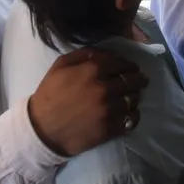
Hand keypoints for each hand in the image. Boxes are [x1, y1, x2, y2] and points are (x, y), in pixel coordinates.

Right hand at [27, 48, 148, 157]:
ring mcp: (109, 109)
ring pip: (133, 99)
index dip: (129, 64)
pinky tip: (130, 113)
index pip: (120, 63)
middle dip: (138, 79)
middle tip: (141, 80)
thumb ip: (83, 55)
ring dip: (135, 96)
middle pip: (131, 80)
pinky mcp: (111, 128)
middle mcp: (104, 88)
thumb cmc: (50, 95)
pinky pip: (131, 119)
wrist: (42, 130)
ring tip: (133, 97)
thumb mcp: (60, 66)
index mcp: (92, 71)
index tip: (133, 67)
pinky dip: (133, 115)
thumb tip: (104, 53)